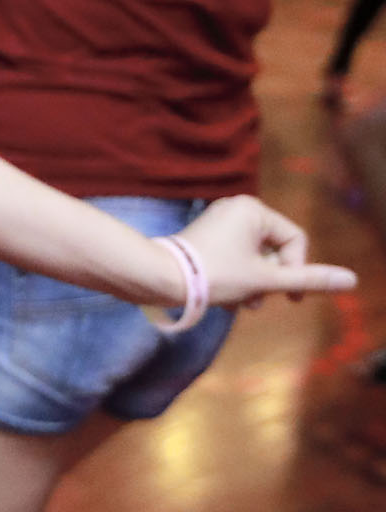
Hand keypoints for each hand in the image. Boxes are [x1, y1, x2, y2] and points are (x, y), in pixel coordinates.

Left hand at [174, 195, 354, 310]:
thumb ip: (308, 280)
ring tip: (239, 303)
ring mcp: (219, 221)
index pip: (295, 240)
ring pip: (254, 258)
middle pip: (273, 251)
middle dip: (269, 280)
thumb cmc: (214, 275)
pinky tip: (224, 300)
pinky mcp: (206, 237)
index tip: (289, 297)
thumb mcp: (266, 280)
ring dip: (253, 285)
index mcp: (253, 209)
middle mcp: (236, 208)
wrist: (160, 279)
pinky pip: (235, 257)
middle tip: (257, 302)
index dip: (297, 271)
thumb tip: (351, 281)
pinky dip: (236, 279)